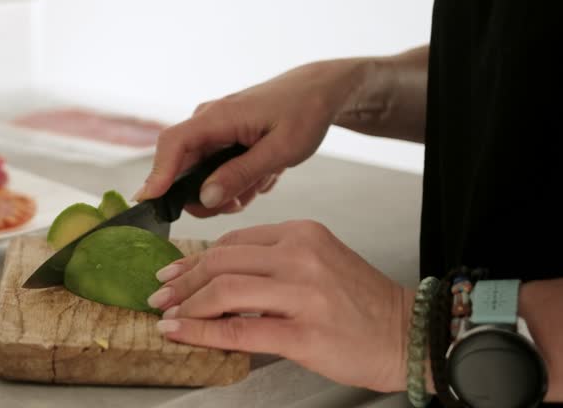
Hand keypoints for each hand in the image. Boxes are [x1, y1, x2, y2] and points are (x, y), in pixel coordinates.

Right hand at [134, 59, 366, 216]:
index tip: (149, 202)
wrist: (320, 91)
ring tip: (264, 181)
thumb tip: (204, 198)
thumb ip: (241, 174)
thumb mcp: (280, 151)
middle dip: (208, 195)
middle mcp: (208, 121)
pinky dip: (238, 179)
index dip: (157, 175)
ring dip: (230, 188)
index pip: (172, 144)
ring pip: (203, 174)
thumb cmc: (306, 113)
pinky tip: (264, 173)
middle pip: (184, 168)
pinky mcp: (222, 137)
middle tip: (241, 203)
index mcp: (218, 117)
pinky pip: (217, 169)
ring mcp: (213, 129)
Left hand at [147, 221, 411, 392]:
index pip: (233, 240)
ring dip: (187, 305)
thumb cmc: (361, 303)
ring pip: (224, 291)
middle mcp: (300, 256)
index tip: (174, 272)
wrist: (409, 334)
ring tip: (167, 315)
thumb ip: (271, 262)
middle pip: (222, 261)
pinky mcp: (304, 333)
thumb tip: (215, 278)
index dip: (195, 258)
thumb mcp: (317, 262)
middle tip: (160, 294)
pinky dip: (201, 332)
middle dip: (183, 280)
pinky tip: (181, 333)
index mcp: (301, 234)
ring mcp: (303, 294)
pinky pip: (239, 331)